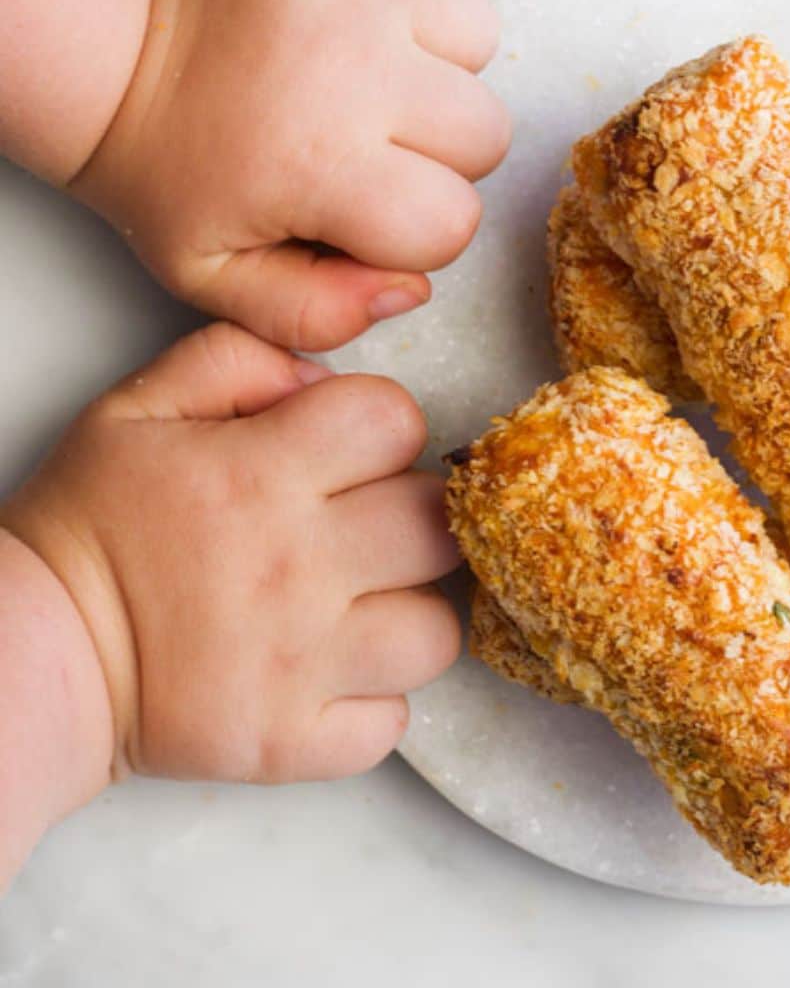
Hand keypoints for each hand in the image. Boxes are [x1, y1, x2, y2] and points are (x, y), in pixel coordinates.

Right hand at [0, 323, 461, 781]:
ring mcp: (301, 663)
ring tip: (359, 610)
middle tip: (368, 529)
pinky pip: (390, 722)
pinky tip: (331, 677)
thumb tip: (319, 378)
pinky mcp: (290, 742)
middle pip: (435, 525)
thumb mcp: (135, 409)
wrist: (30, 653)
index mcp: (261, 474)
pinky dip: (372, 704)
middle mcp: (297, 567)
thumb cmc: (89, 525)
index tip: (352, 451)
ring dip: (407, 616)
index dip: (383, 427)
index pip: (395, 421)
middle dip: (413, 516)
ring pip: (435, 632)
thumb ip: (235, 361)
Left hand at [71, 0, 509, 350]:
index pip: (454, 222)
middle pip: (486, 133)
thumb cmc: (165, 165)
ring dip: (444, 68)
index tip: (371, 213)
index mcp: (324, 165)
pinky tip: (372, 18)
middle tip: (377, 145)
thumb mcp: (214, 276)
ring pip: (480, 40)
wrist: (109, 41)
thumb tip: (412, 289)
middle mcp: (357, 67)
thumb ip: (315, 315)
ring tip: (379, 75)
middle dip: (443, 155)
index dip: (421, 232)